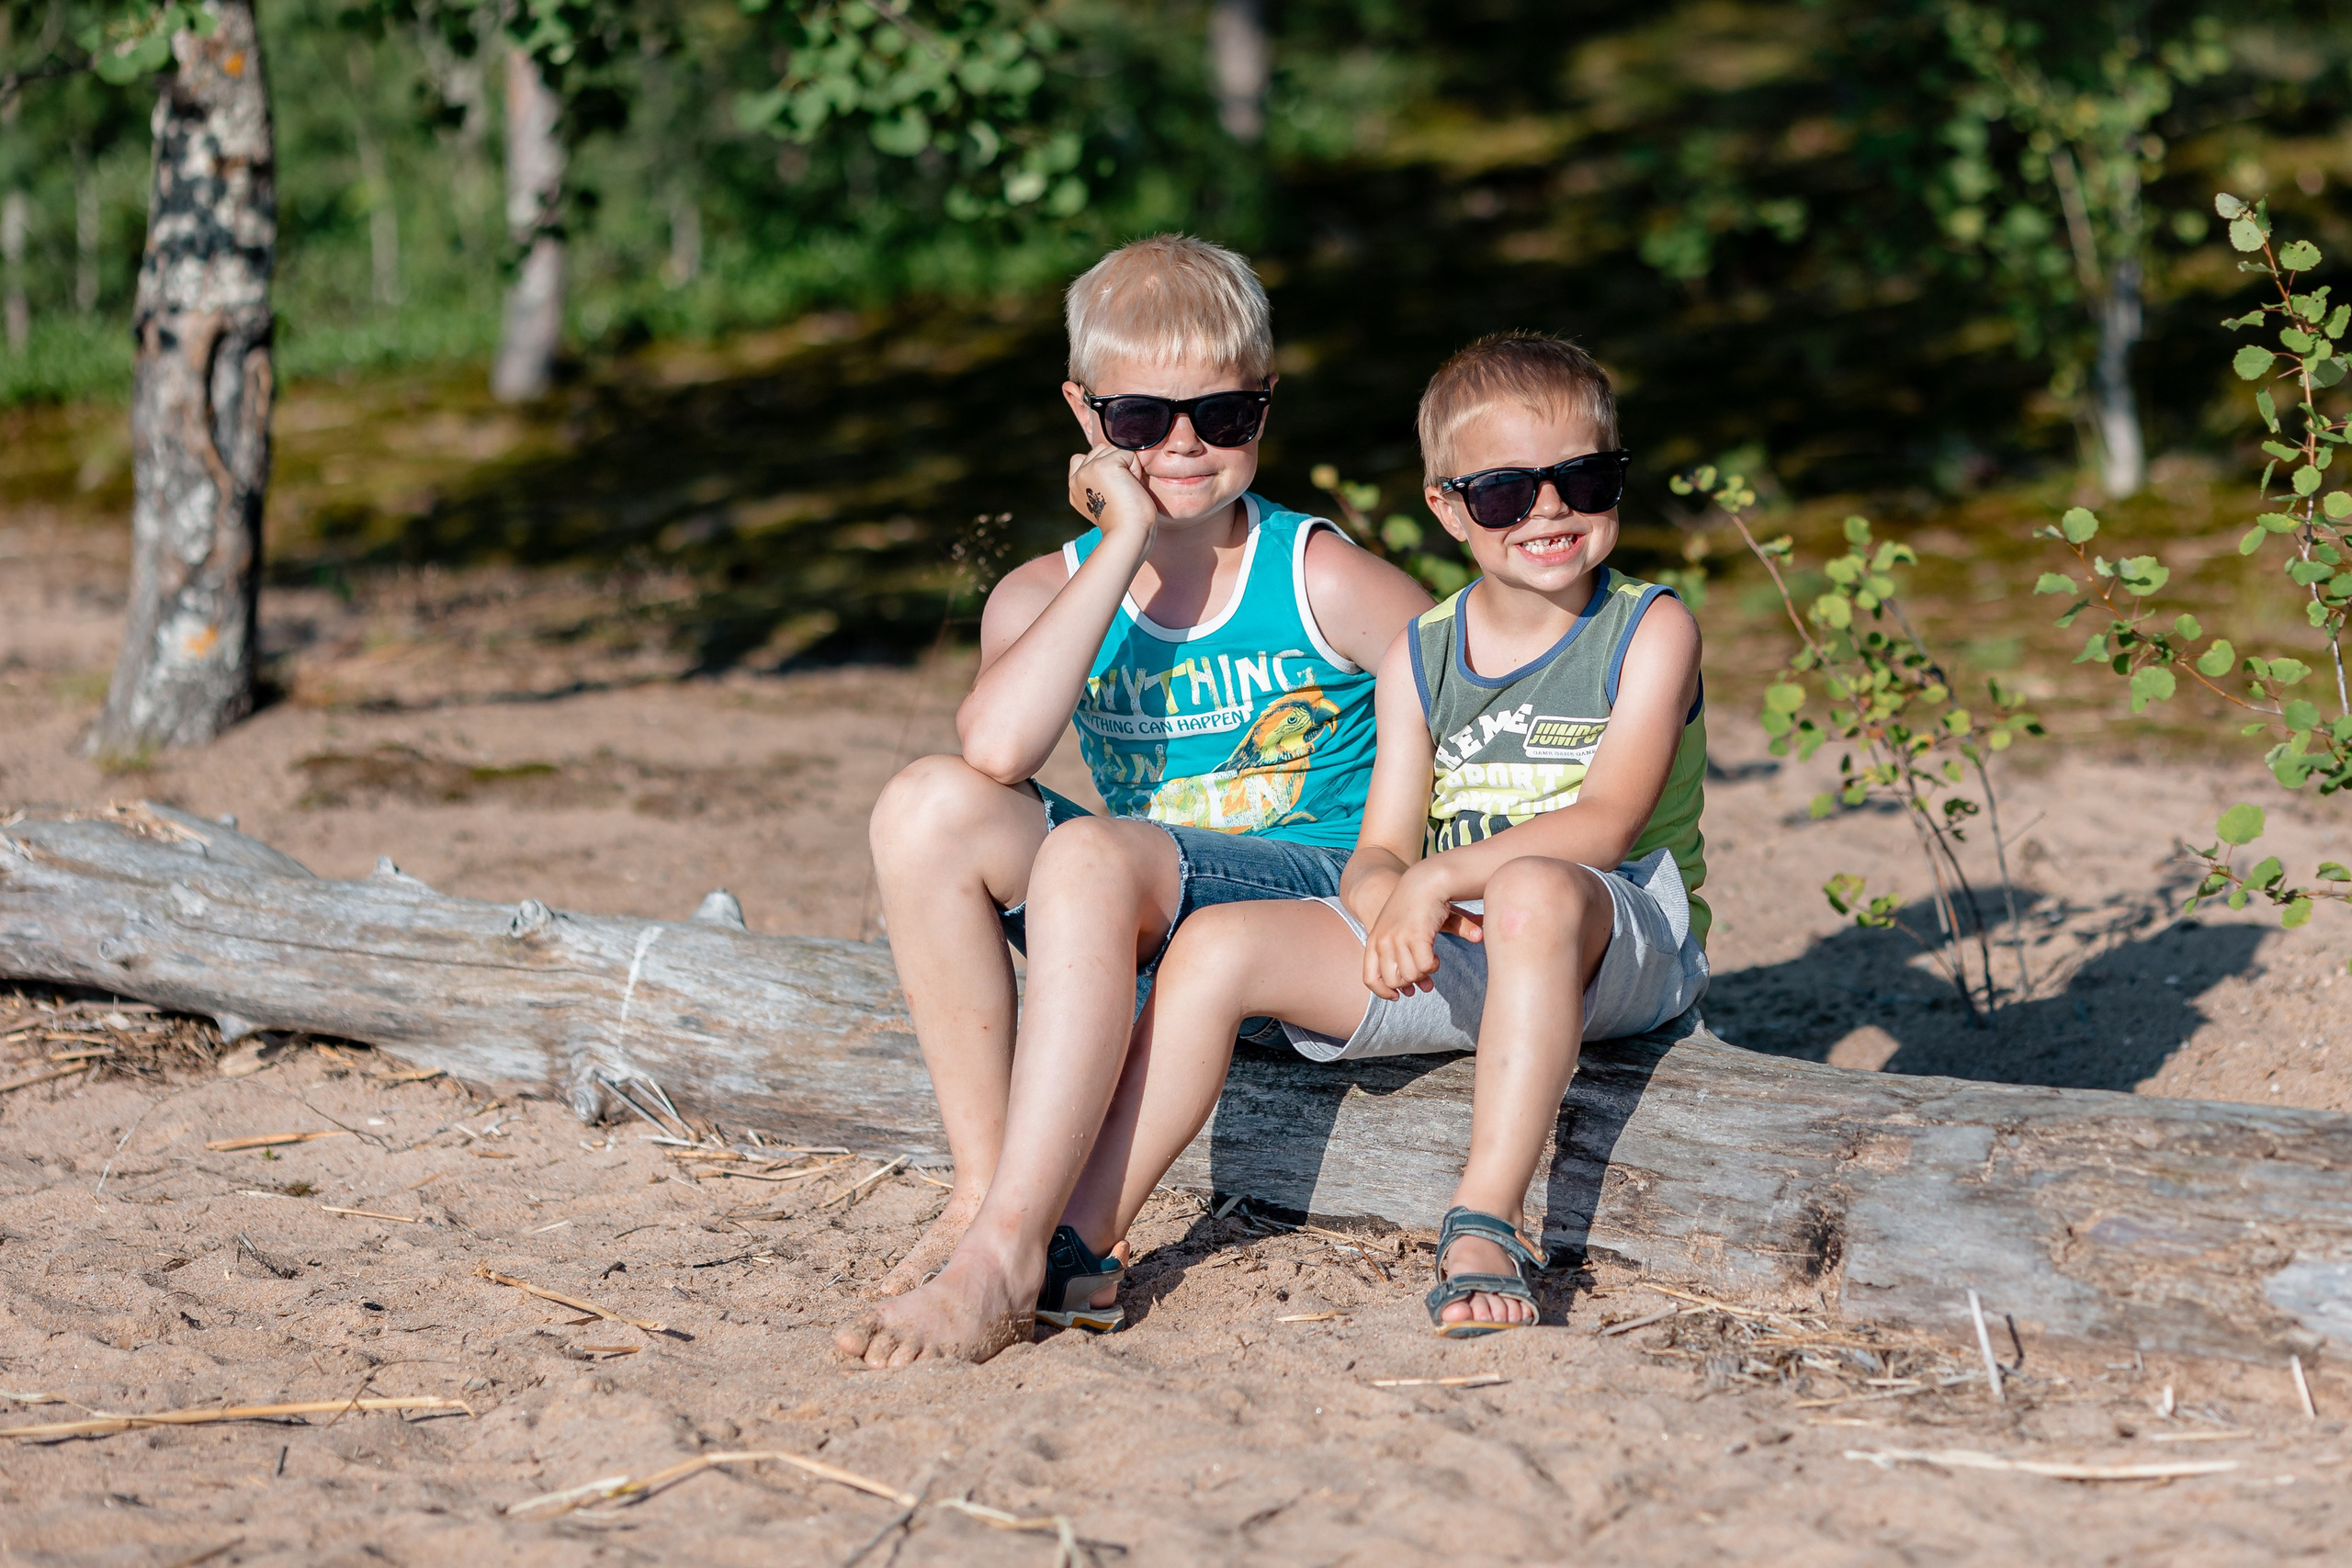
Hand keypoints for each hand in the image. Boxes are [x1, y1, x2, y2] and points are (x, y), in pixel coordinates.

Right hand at [1067, 442, 1156, 547]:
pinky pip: (1127, 453)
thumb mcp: (1105, 500)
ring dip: (1127, 466)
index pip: (1082, 458)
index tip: (1111, 490)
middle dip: (1117, 465)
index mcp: (1074, 488)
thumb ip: (1100, 481)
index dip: (1101, 465)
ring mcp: (1088, 470)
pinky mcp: (1103, 466)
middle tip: (1121, 492)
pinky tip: (1131, 488)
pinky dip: (1135, 469)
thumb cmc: (1127, 523)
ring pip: (1113, 448)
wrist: (1129, 534)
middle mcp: (1077, 477)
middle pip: (1101, 450)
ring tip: (1126, 490)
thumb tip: (1117, 462)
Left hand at [1362, 864, 1455, 999]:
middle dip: (1410, 982)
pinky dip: (1433, 966)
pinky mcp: (1416, 936)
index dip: (1383, 992)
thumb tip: (1408, 992)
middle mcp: (1382, 941)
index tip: (1398, 995)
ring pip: (1410, 976)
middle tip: (1422, 972)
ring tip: (1429, 961)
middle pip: (1393, 981)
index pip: (1369, 979)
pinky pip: (1425, 966)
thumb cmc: (1412, 907)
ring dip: (1423, 973)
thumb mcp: (1398, 932)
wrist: (1424, 881)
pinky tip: (1436, 956)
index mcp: (1374, 940)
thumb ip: (1400, 961)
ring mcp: (1398, 939)